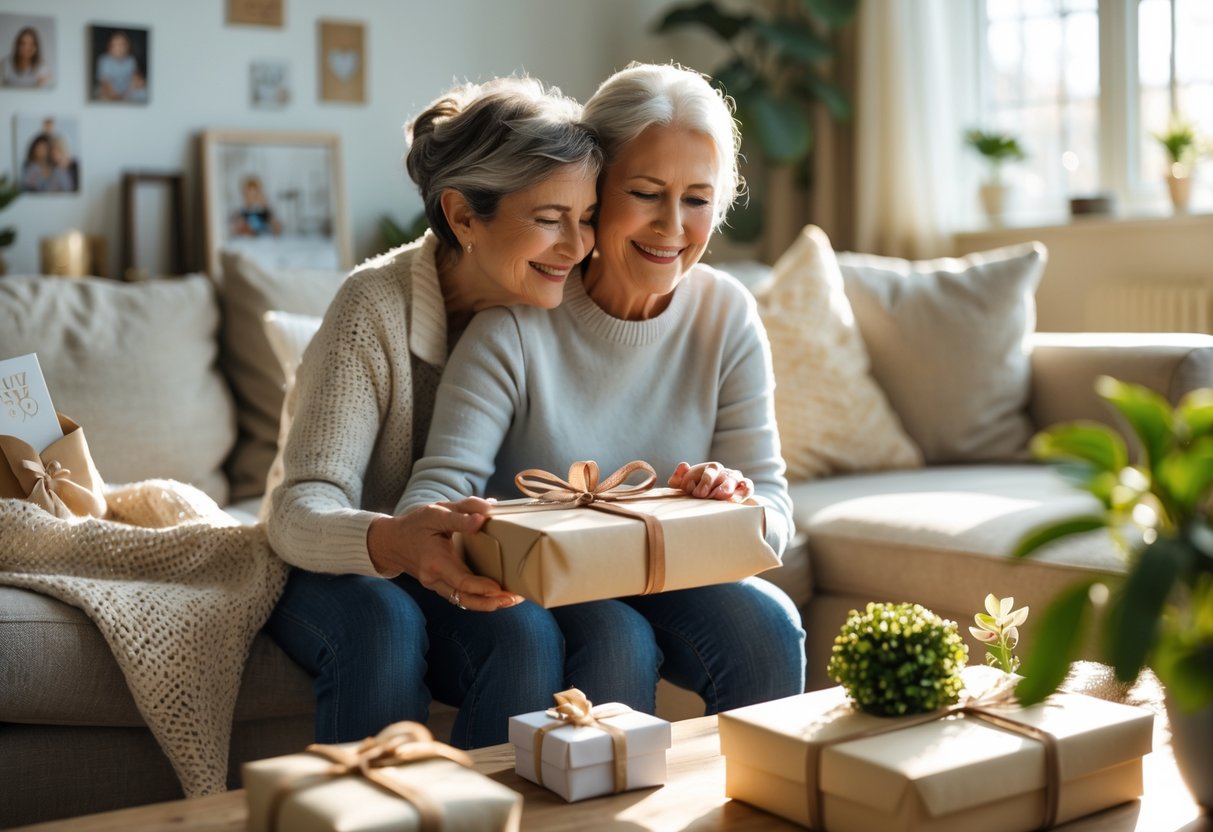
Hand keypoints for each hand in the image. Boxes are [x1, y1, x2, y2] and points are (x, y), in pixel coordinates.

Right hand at [367, 497, 523, 611]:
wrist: (391, 542)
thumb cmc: (415, 524)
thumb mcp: (435, 512)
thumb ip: (461, 512)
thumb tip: (485, 514)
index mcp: (435, 561)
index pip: (460, 581)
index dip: (481, 587)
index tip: (500, 587)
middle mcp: (434, 578)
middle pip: (465, 599)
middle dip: (491, 602)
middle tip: (514, 598)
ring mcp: (436, 585)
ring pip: (463, 602)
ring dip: (488, 604)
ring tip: (511, 599)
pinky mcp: (440, 586)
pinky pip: (460, 598)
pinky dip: (479, 599)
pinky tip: (496, 595)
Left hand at [668, 461, 752, 501]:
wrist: (707, 498)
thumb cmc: (696, 489)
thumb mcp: (683, 484)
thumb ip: (678, 477)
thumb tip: (684, 466)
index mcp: (711, 468)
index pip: (709, 471)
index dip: (703, 481)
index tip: (695, 492)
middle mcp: (724, 472)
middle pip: (723, 474)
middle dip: (713, 484)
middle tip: (706, 495)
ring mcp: (735, 479)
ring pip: (735, 479)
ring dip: (728, 487)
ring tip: (721, 496)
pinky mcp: (744, 489)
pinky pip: (748, 487)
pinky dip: (745, 490)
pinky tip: (737, 498)